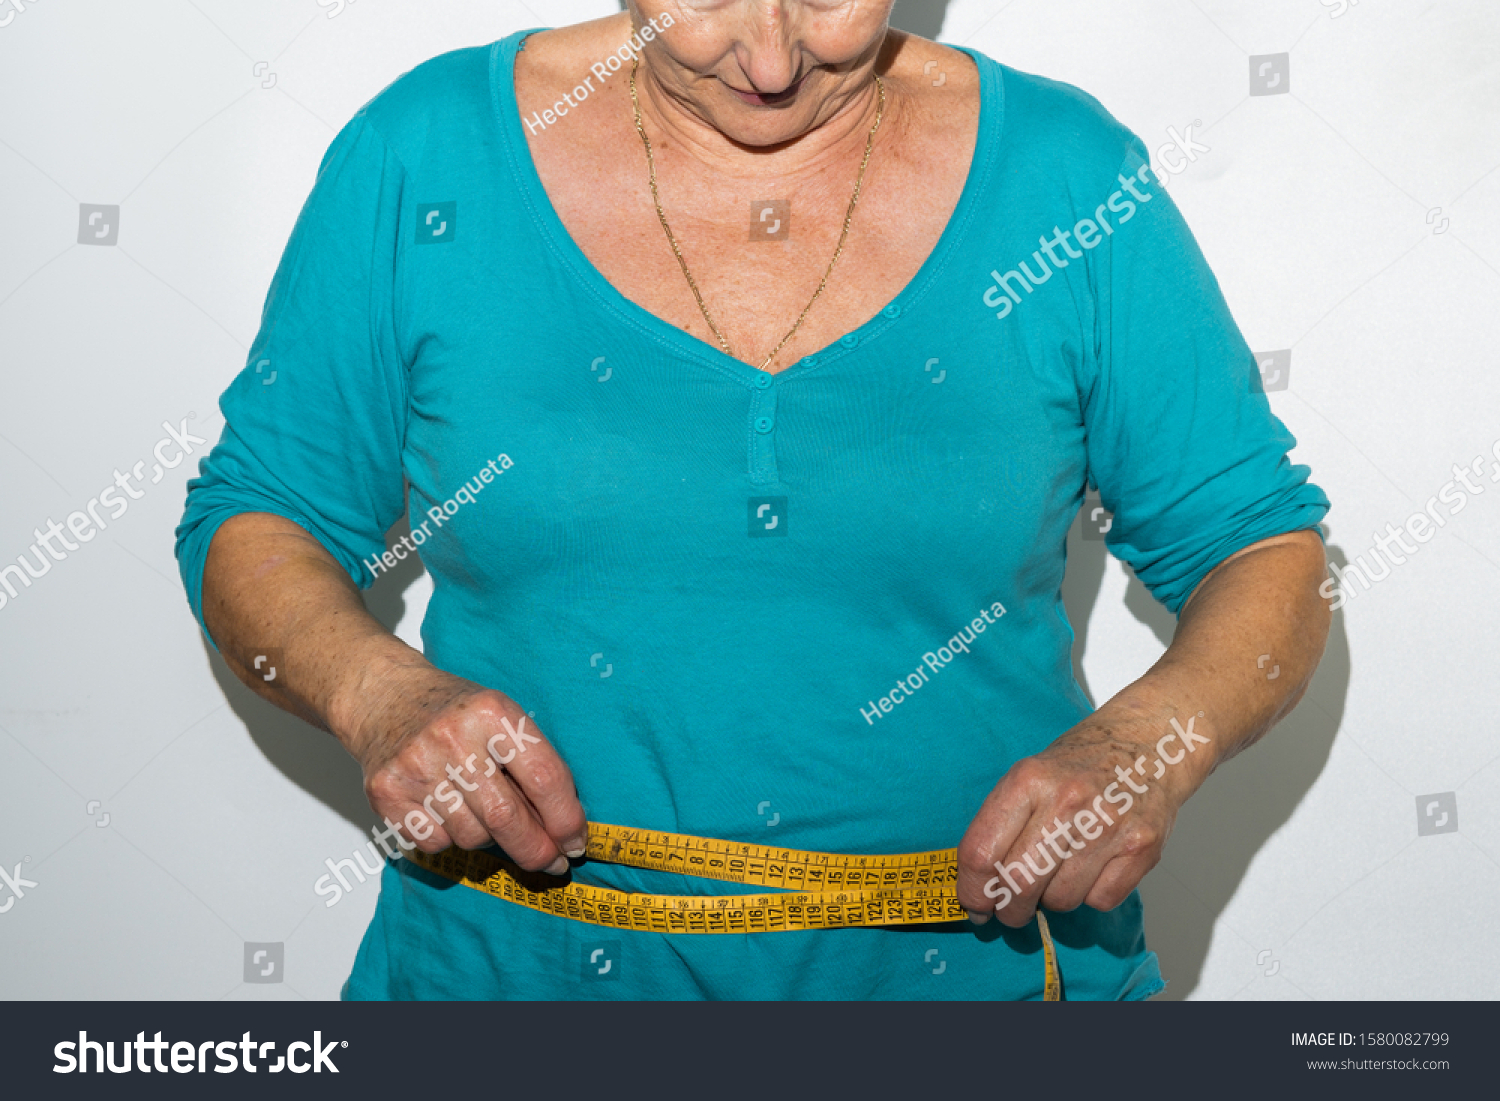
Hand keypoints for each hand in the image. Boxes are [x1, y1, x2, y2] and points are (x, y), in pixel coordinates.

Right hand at [341, 657, 587, 873]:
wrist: (385, 696)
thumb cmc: (458, 712)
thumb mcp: (503, 717)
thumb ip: (533, 766)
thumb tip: (565, 832)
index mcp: (493, 713)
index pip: (544, 778)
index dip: (566, 819)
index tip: (576, 842)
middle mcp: (453, 738)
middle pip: (506, 818)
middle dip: (537, 850)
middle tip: (552, 862)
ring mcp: (416, 767)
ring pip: (472, 836)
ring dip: (490, 839)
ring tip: (485, 813)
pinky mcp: (386, 794)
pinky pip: (436, 843)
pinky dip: (451, 838)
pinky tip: (448, 811)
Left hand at [954, 708, 1212, 926]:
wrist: (1150, 741)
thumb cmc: (1081, 763)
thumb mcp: (1029, 774)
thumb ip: (1001, 825)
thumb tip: (977, 886)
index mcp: (1028, 780)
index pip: (982, 853)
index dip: (971, 891)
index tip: (975, 905)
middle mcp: (1067, 801)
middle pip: (1018, 884)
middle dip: (1008, 911)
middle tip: (1009, 912)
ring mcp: (1108, 826)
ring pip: (1061, 900)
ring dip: (1052, 901)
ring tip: (1058, 874)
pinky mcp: (1143, 848)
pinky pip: (1100, 901)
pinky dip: (1091, 896)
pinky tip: (1093, 869)